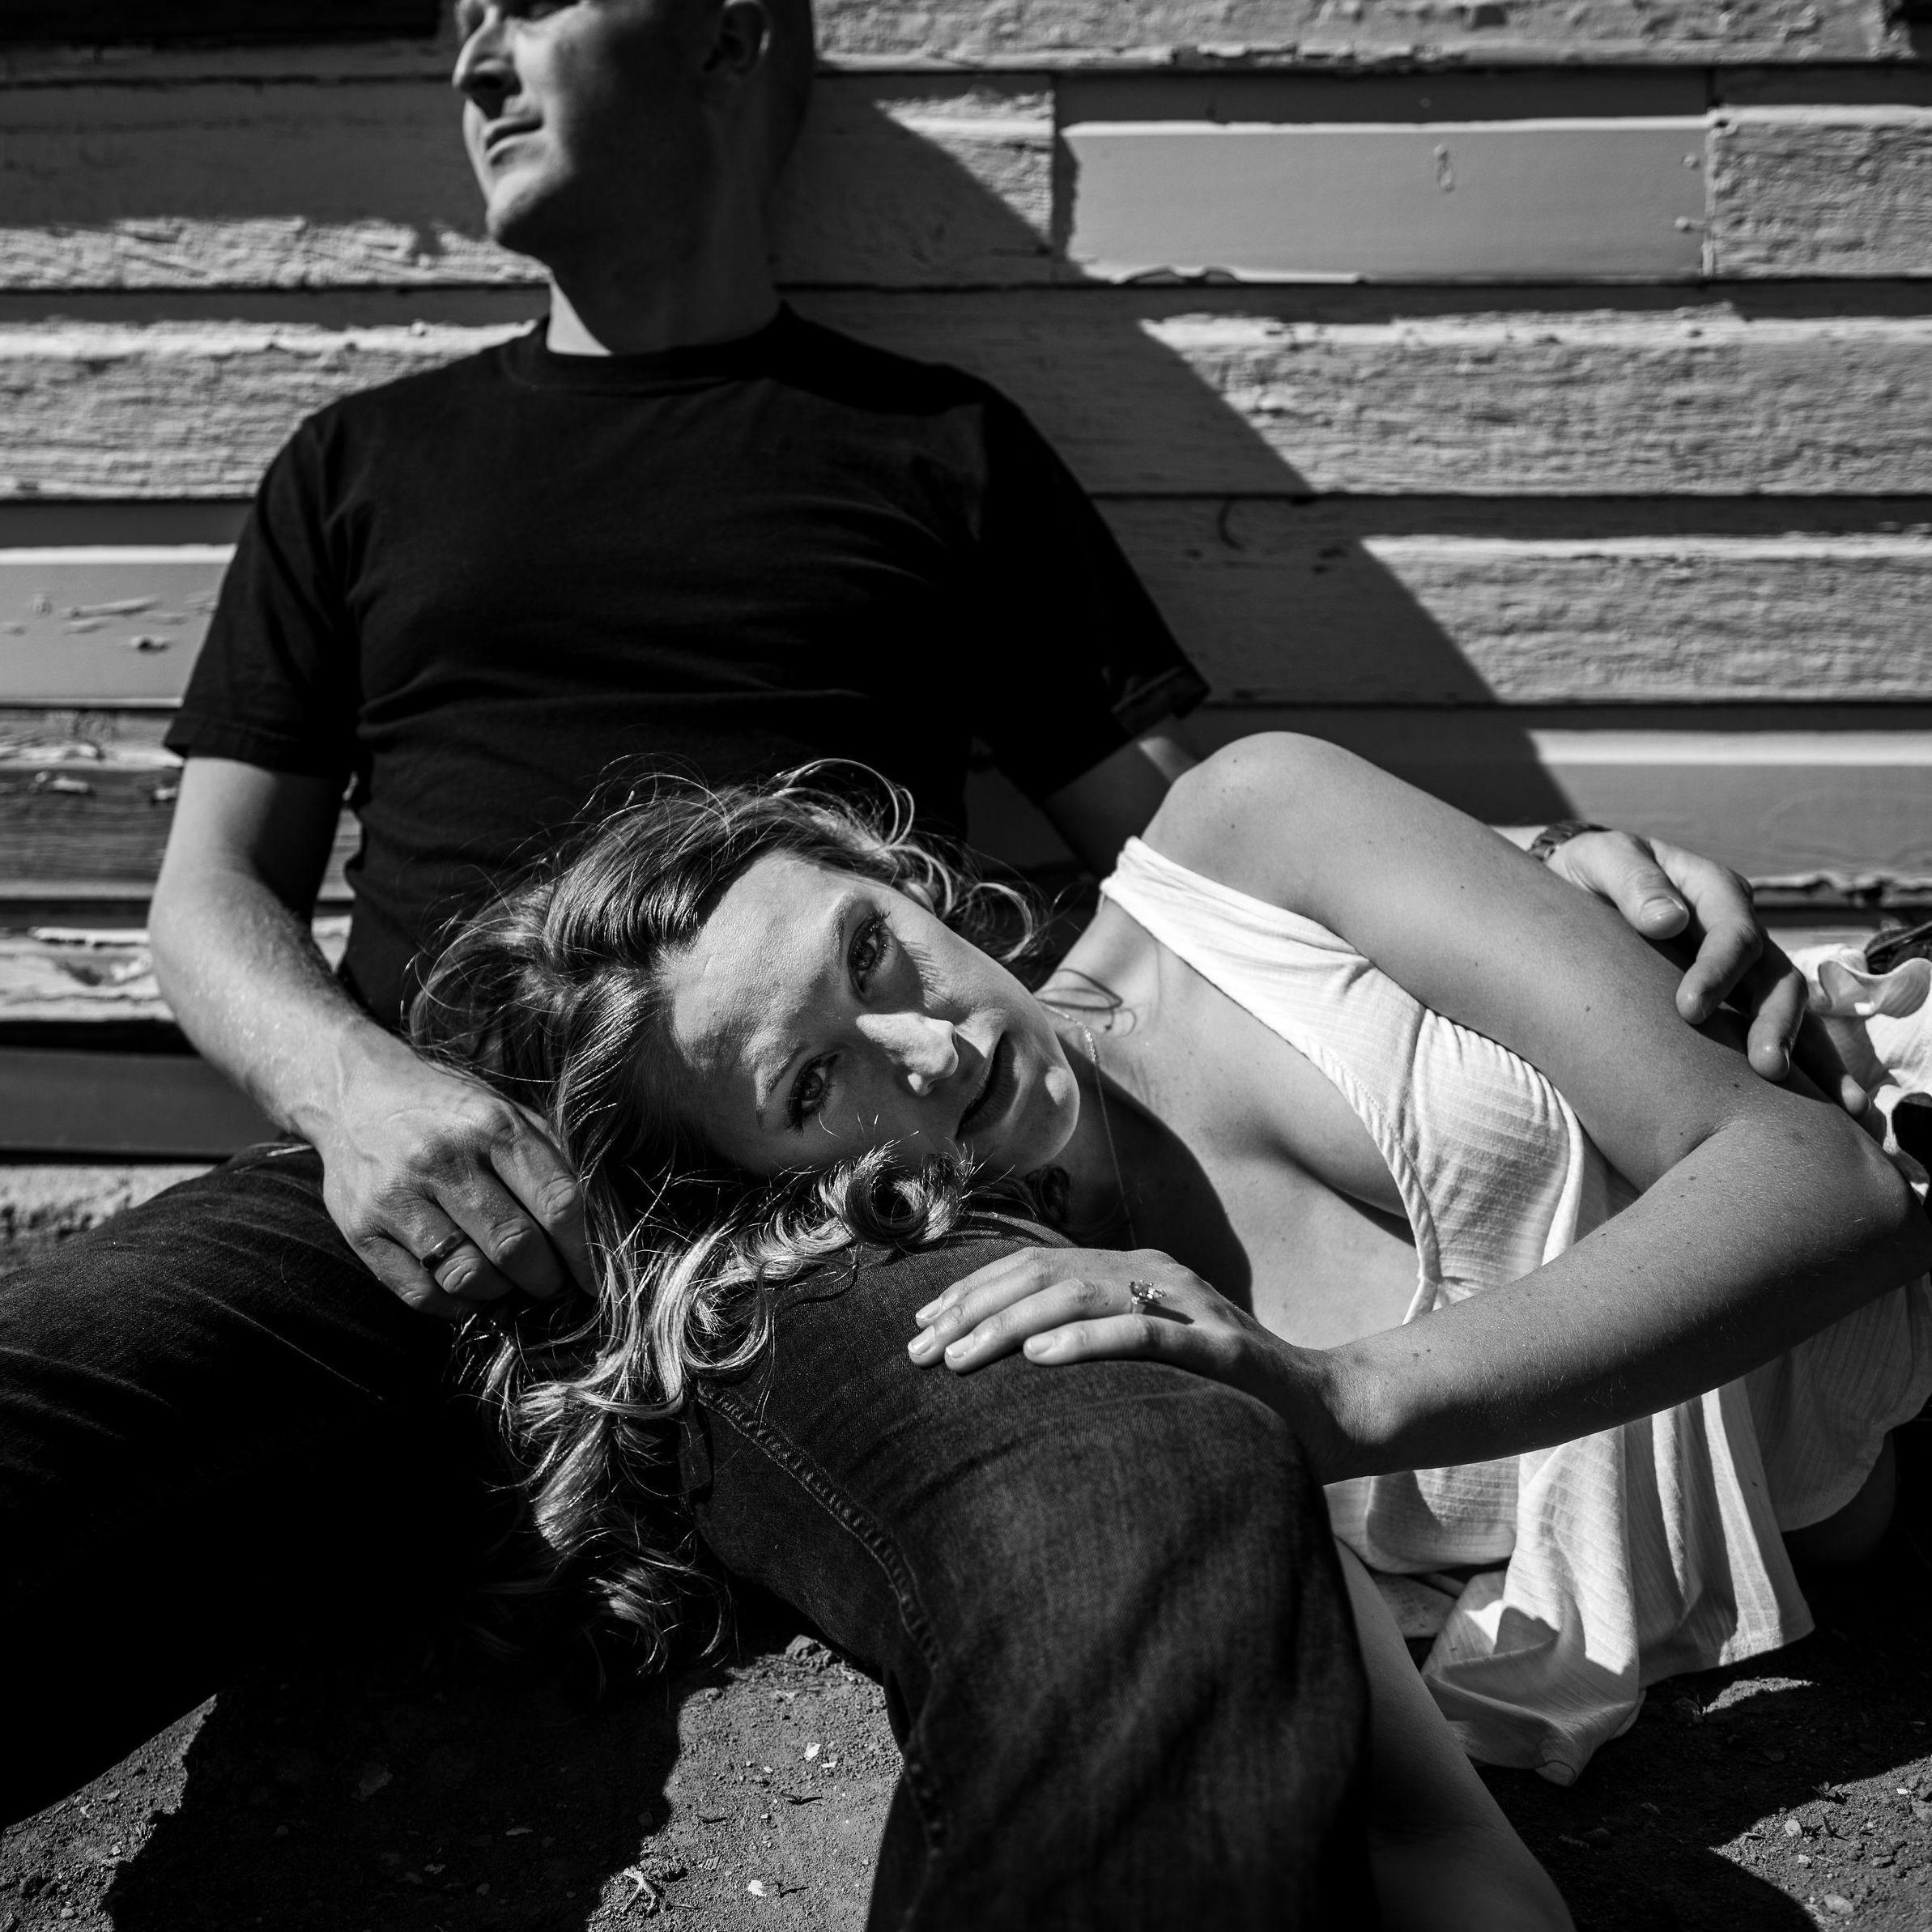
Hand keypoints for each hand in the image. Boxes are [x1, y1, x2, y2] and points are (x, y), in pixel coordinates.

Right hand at [307, 1038, 592, 1320]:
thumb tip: (594, 1231)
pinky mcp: (360, 1229)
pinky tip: (467, 1288)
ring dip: (501, 1293)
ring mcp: (396, 1196)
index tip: (591, 1276)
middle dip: (545, 1279)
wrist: (353, 1092)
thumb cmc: (447, 1110)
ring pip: (468, 1276)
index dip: (584, 1251)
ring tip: (508, 1283)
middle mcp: (442, 1160)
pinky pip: (421, 1294)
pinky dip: (456, 1304)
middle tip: (550, 1282)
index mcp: (492, 1126)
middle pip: (514, 1247)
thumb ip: (550, 1164)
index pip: (557, 1203)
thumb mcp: (507, 1113)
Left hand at [907, 1245, 1351, 1475]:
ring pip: (1081, 1298)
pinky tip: (1038, 1360)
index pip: (1036, 1267)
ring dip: (1008, 1326)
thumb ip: (1092, 1344)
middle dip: (972, 1311)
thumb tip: (1005, 1361)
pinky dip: (1085, 1343)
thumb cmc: (1225, 1394)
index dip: (972, 1291)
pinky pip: (1142, 1334)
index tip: (919, 1326)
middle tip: (917, 1351)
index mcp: (1136, 1270)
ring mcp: (1190, 1306)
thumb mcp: (1147, 1358)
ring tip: (958, 1356)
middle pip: (1045, 1276)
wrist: (1327, 1411)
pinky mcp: (1218, 1347)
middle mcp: (1158, 1274)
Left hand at [1548, 829, 1863, 1112]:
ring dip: (1810, 1055)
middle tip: (1766, 1069)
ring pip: (1790, 1011)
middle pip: (1776, 978)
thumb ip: (1632, 881)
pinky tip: (1840, 1113)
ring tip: (1832, 1107)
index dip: (1717, 972)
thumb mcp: (1601, 860)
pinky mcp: (1734, 1003)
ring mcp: (1743, 970)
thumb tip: (1669, 921)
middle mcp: (1740, 931)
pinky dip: (1810, 1071)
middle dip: (1775, 1023)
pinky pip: (1778, 1033)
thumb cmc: (1588, 872)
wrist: (1576, 888)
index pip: (1732, 934)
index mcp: (1713, 892)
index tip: (1688, 1010)